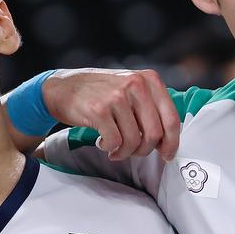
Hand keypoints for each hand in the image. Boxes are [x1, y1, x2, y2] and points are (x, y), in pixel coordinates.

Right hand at [42, 68, 179, 160]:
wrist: (62, 87)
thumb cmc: (99, 92)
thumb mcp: (131, 88)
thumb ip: (151, 107)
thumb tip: (168, 140)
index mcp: (149, 79)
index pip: (171, 118)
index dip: (172, 142)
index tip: (167, 154)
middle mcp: (136, 84)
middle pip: (154, 134)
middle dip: (144, 150)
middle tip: (133, 152)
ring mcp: (117, 97)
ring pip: (134, 141)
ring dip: (124, 152)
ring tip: (115, 148)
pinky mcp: (99, 110)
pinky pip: (115, 142)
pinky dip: (110, 148)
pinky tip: (103, 142)